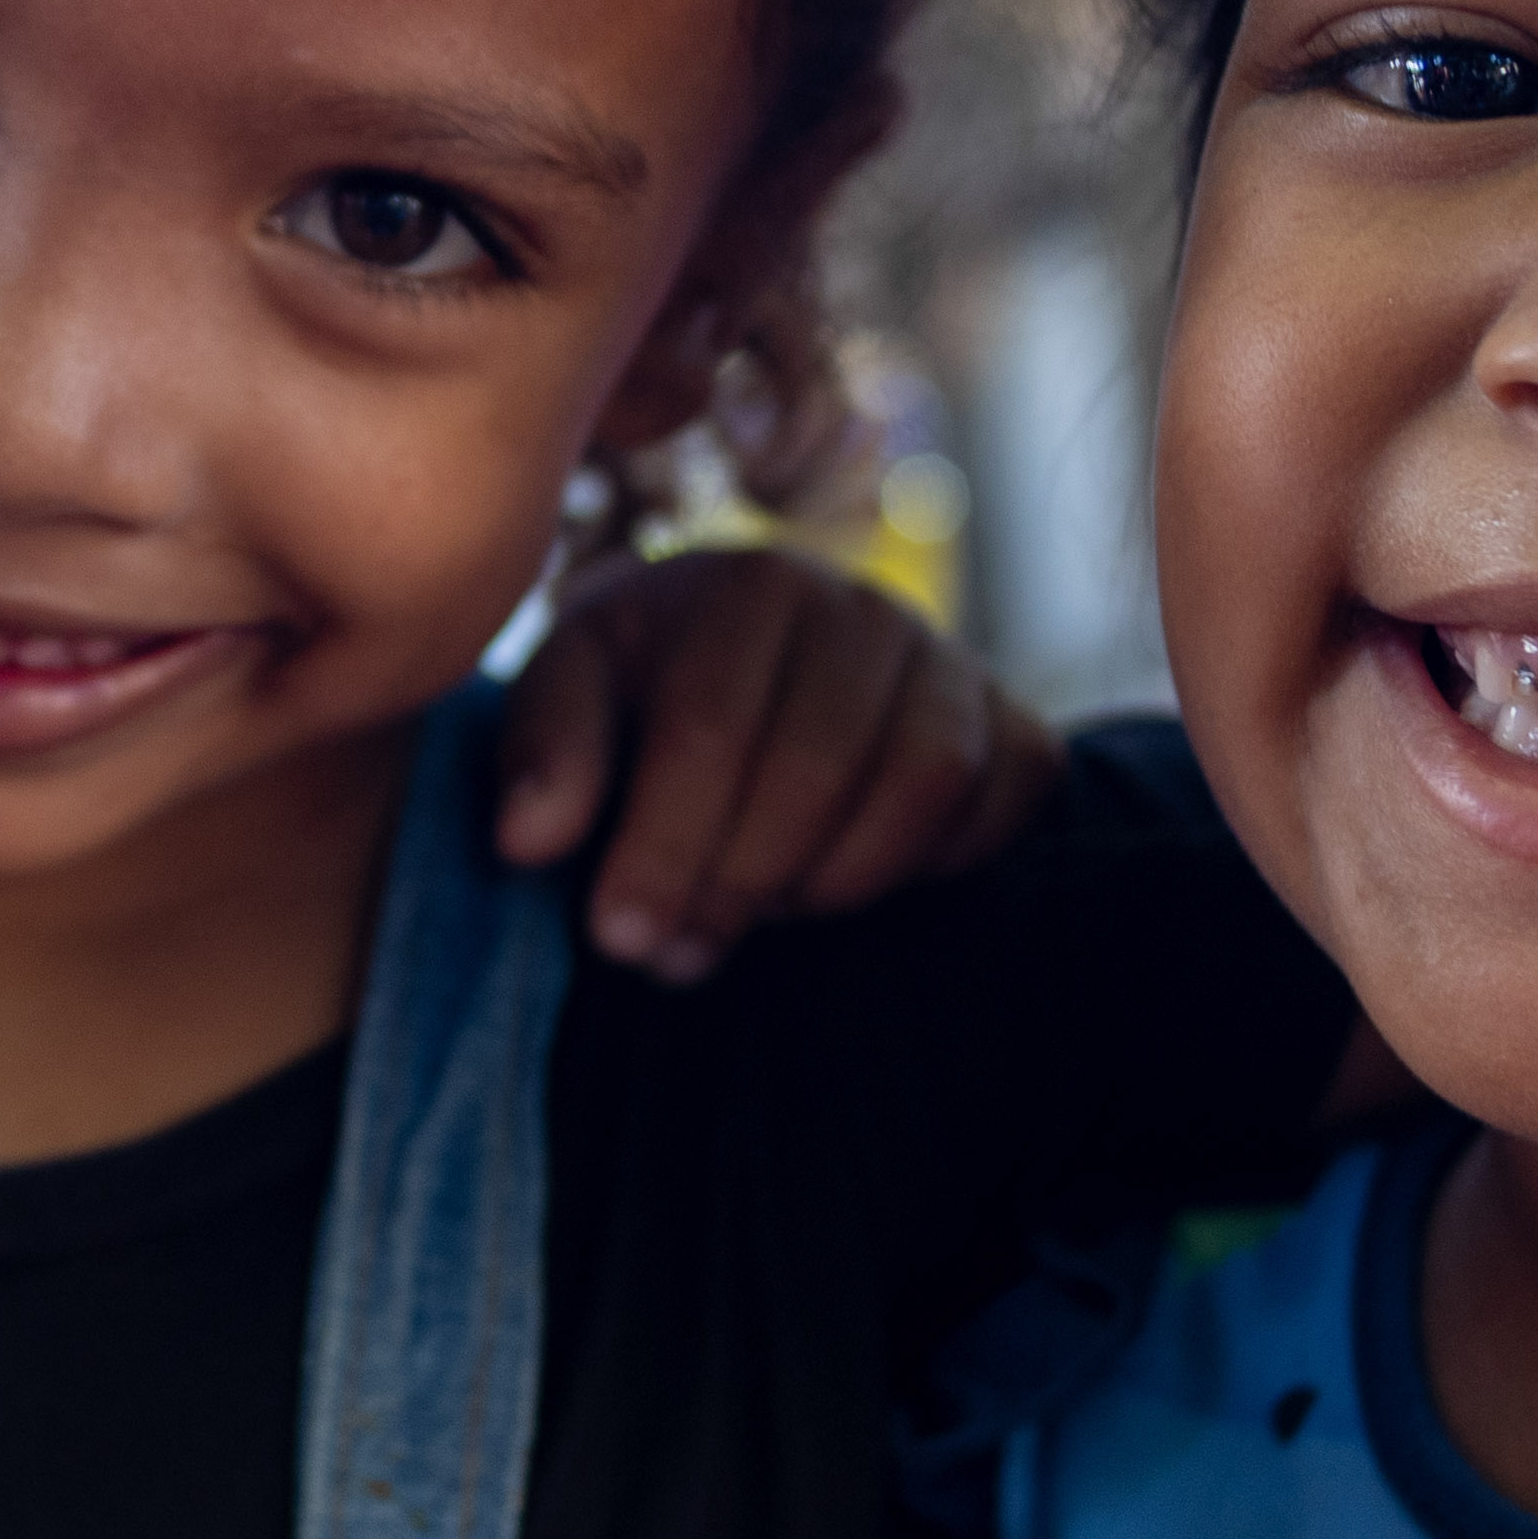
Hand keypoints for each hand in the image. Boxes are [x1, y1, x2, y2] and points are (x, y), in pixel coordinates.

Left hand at [493, 544, 1059, 983]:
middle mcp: (862, 604)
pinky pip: (1002, 799)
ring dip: (833, 878)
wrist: (747, 664)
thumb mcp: (567, 697)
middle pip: (817, 765)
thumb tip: (527, 839)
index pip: (711, 724)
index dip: (664, 845)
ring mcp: (949, 660)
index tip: (619, 936)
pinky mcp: (1010, 722)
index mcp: (746, 583)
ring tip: (758, 914)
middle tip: (676, 955)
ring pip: (922, 781)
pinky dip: (934, 860)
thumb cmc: (642, 687)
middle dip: (737, 882)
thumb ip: (542, 754)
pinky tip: (845, 884)